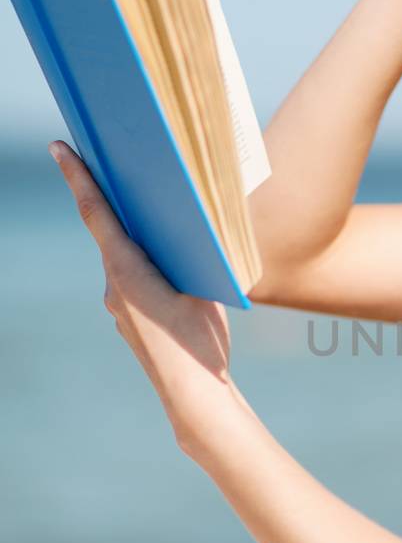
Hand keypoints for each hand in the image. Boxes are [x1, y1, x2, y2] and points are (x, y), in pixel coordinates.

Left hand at [49, 139, 243, 447]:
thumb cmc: (199, 341)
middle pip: (113, 234)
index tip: (60, 147)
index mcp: (126, 270)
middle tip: (128, 174)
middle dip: (121, 206)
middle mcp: (114, 286)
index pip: (97, 213)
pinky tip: (177, 277)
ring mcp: (120, 307)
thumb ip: (184, 258)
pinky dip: (150, 272)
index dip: (79, 176)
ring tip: (173, 237)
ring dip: (142, 246)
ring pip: (128, 262)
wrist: (194, 395)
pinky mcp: (131, 323)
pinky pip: (136, 284)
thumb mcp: (200, 287)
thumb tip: (180, 236)